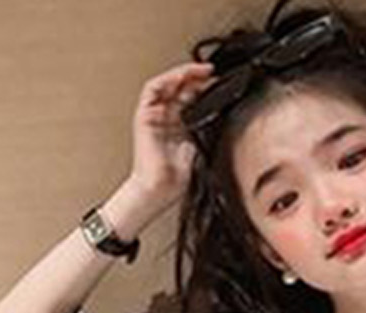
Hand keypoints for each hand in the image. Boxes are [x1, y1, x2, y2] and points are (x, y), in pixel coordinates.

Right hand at [129, 61, 216, 206]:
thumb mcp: (199, 146)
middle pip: (180, 87)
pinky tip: (181, 77)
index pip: (192, 97)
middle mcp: (166, 117)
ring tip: (199, 70)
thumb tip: (221, 112)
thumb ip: (206, 128)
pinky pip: (152, 90)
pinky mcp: (144, 116)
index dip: (205, 87)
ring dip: (183, 74)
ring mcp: (154, 115)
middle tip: (213, 73)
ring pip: (167, 84)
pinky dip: (166, 80)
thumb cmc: (176, 179)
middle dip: (197, 77)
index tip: (220, 82)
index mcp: (179, 125)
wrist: (160, 190)